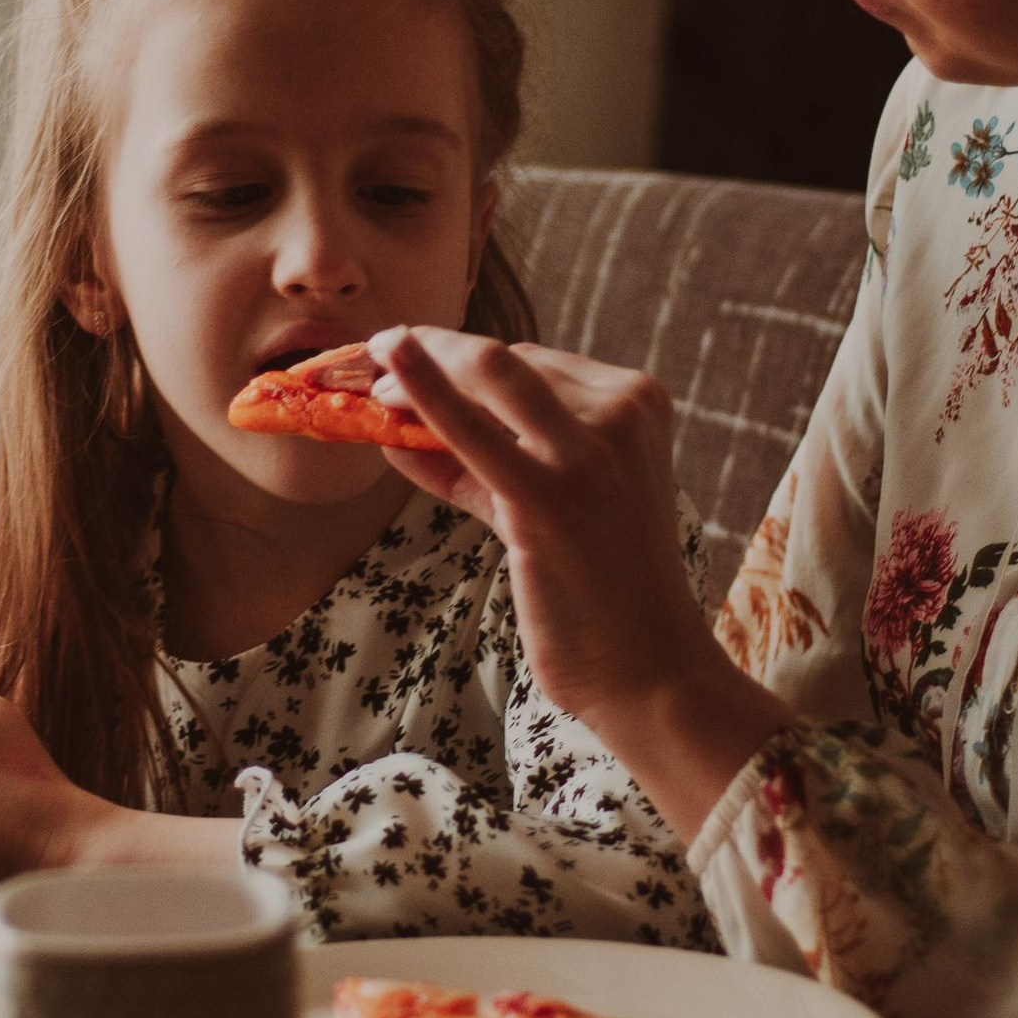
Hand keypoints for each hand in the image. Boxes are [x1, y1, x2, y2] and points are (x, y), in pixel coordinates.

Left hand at [365, 331, 783, 830]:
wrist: (649, 666)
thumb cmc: (602, 588)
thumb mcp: (551, 501)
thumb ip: (483, 462)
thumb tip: (398, 429)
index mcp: (638, 401)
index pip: (530, 362)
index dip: (458, 358)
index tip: (404, 359)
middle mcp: (621, 412)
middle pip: (504, 359)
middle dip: (430, 351)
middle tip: (371, 359)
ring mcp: (589, 451)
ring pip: (487, 371)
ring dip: (418, 367)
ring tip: (368, 377)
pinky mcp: (547, 494)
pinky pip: (467, 426)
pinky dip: (419, 394)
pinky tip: (382, 388)